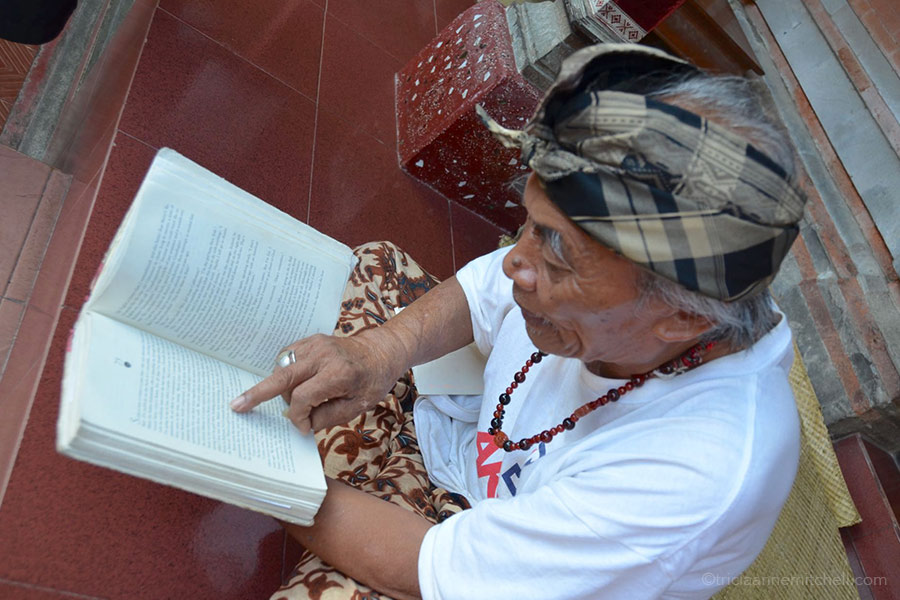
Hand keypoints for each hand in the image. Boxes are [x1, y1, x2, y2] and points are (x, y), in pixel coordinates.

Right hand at [230, 331, 406, 433]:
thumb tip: (300, 423)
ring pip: (282, 367)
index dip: (298, 416)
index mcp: (339, 374)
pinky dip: (284, 373)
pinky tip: (293, 384)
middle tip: (237, 406)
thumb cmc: (371, 382)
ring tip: (293, 400)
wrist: (380, 351)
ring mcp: (315, 344)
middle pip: (283, 377)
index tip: (304, 427)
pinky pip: (286, 357)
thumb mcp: (356, 407)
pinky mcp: (310, 340)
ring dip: (280, 386)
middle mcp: (323, 355)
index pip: (303, 398)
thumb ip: (326, 417)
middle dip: (258, 393)